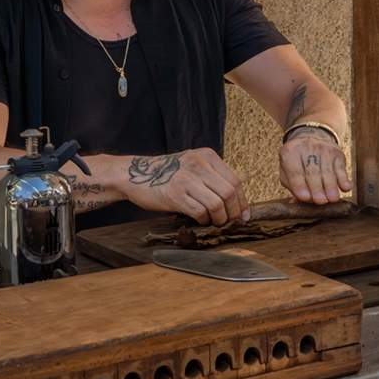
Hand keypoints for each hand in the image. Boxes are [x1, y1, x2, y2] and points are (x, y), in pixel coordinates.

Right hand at [121, 148, 249, 226]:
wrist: (135, 174)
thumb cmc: (167, 173)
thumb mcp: (192, 164)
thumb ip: (212, 176)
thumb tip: (235, 201)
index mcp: (207, 156)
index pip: (235, 181)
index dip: (242, 201)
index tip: (243, 215)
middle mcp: (199, 164)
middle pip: (229, 193)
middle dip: (233, 212)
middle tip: (230, 222)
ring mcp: (187, 179)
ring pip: (217, 204)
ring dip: (219, 219)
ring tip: (214, 222)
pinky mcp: (175, 195)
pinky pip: (200, 212)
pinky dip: (204, 220)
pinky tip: (200, 220)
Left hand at [280, 130, 350, 205]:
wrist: (311, 139)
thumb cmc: (298, 163)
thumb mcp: (288, 173)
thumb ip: (292, 187)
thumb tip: (300, 200)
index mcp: (289, 152)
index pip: (294, 171)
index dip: (299, 185)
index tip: (305, 197)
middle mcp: (306, 146)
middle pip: (312, 171)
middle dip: (316, 187)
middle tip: (320, 201)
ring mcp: (323, 147)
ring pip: (327, 170)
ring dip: (331, 185)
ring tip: (333, 198)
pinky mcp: (337, 152)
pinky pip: (341, 167)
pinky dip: (344, 179)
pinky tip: (345, 188)